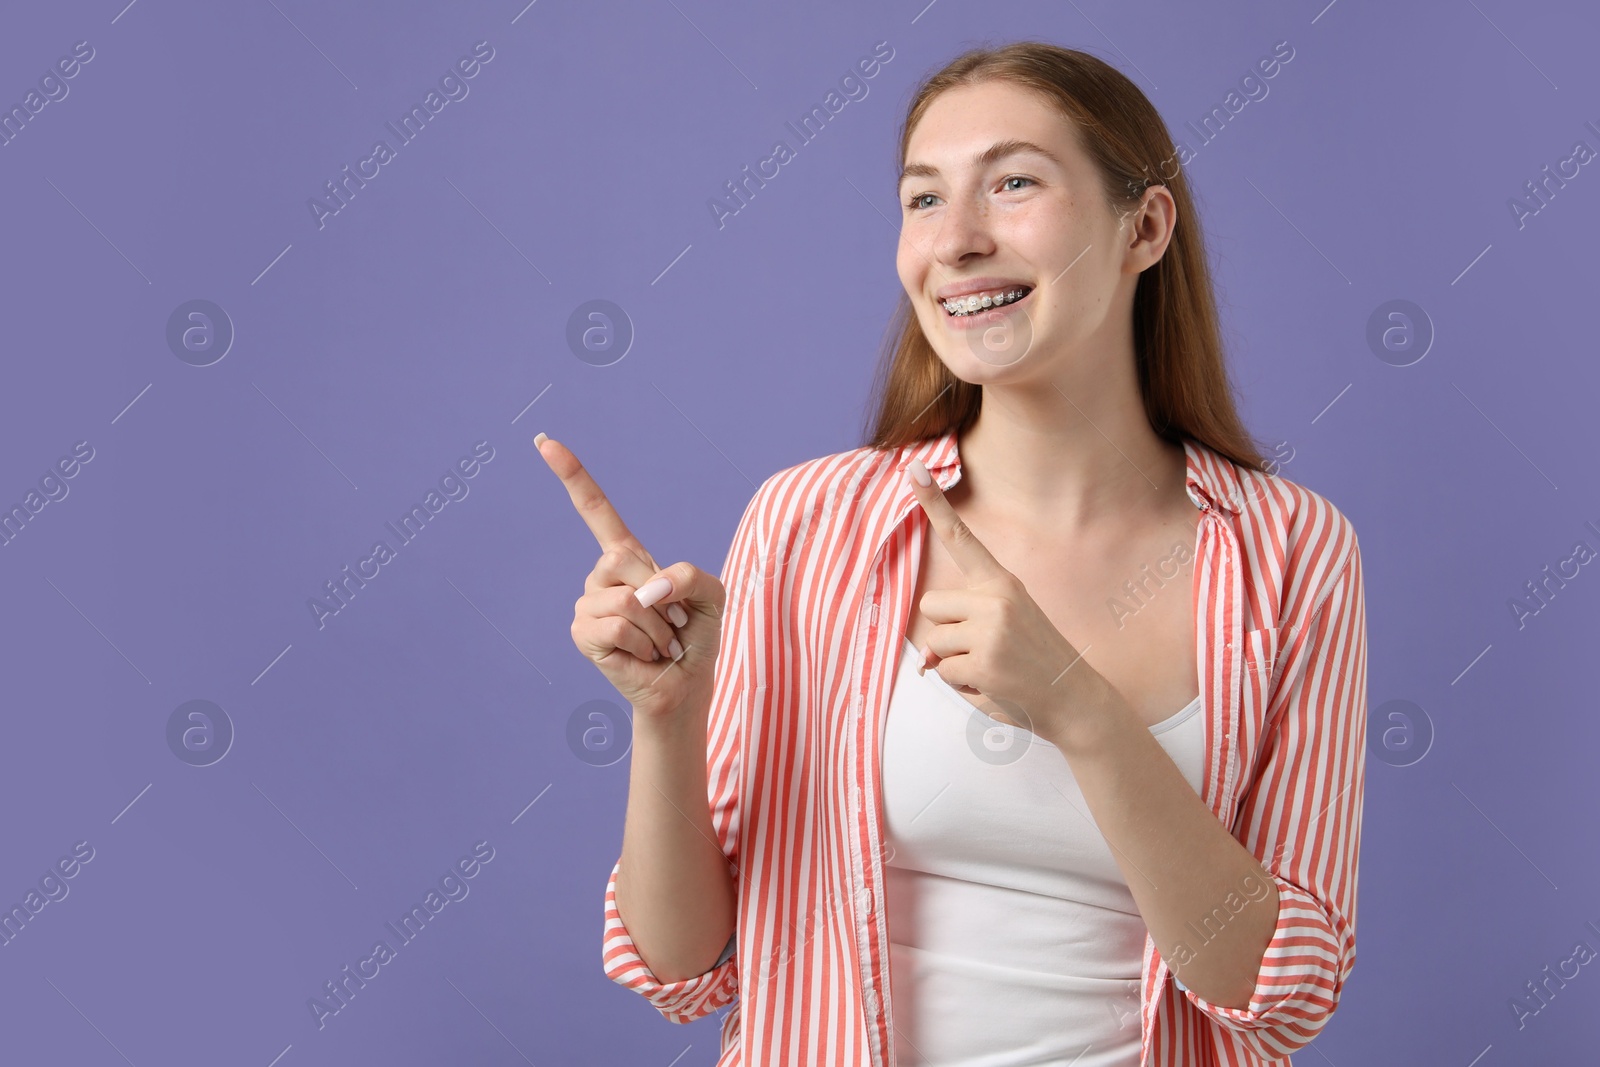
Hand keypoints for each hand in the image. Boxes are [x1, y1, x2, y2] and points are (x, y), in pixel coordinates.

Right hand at [537, 433, 725, 719]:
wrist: (684, 684)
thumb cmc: (695, 637)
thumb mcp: (711, 594)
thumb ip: (691, 575)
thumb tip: (646, 589)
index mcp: (628, 557)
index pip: (595, 510)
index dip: (572, 476)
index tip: (544, 442)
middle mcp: (600, 575)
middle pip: (621, 558)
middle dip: (660, 593)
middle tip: (670, 622)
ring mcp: (587, 603)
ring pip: (625, 598)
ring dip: (658, 626)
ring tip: (658, 642)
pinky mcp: (582, 632)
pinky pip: (618, 623)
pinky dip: (644, 643)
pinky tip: (644, 655)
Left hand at [903, 458, 1099, 744]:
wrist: (1075, 699)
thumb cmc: (1032, 662)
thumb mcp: (1005, 626)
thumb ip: (963, 626)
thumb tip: (926, 659)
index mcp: (1001, 582)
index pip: (961, 536)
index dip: (933, 503)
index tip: (911, 468)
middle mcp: (996, 598)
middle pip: (931, 605)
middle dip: (946, 630)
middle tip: (985, 647)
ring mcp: (990, 630)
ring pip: (933, 643)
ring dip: (954, 661)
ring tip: (993, 668)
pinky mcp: (983, 662)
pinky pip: (943, 672)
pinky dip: (962, 685)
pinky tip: (993, 685)